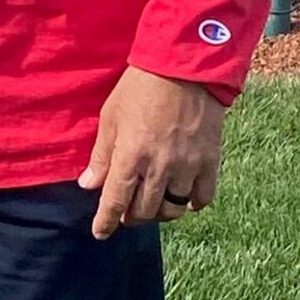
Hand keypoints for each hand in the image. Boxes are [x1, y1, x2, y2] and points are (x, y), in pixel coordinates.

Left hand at [77, 67, 222, 239]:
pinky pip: (202, 197)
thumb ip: (102, 154)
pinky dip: (192, 203)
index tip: (100, 233)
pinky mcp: (210, 161)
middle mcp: (160, 166)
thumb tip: (89, 184)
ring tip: (153, 205)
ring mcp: (187, 165)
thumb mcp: (112, 116)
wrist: (184, 66)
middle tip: (126, 212)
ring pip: (173, 209)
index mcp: (131, 154)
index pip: (115, 201)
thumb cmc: (140, 87)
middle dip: (132, 217)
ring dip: (160, 213)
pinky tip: (184, 198)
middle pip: (145, 210)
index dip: (105, 221)